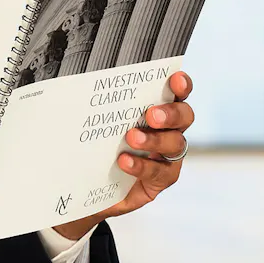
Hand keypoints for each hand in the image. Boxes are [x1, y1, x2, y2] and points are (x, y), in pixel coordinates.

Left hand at [53, 71, 193, 239]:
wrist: (86, 183)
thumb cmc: (94, 146)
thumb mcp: (95, 123)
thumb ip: (99, 107)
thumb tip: (78, 87)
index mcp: (156, 109)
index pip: (176, 92)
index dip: (181, 85)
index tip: (175, 79)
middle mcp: (168, 130)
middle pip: (184, 116)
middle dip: (171, 113)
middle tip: (151, 114)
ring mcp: (167, 156)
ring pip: (175, 144)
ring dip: (154, 140)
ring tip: (131, 138)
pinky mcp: (160, 180)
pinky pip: (159, 172)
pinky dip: (142, 166)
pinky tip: (124, 162)